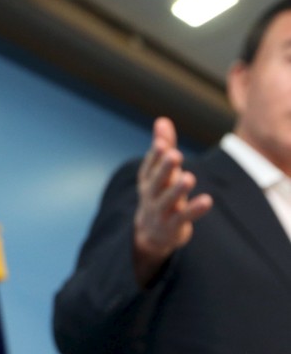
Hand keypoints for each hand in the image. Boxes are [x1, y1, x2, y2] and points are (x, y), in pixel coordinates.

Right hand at [132, 117, 212, 286]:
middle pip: (156, 182)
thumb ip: (162, 146)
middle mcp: (151, 195)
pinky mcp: (173, 226)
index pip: (149, 166)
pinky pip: (184, 218)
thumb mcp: (158, 171)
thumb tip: (162, 120)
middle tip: (175, 155)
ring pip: (168, 201)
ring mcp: (161, 212)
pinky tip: (207, 200)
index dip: (155, 156)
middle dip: (164, 169)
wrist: (151, 233)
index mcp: (147, 180)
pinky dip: (194, 210)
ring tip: (188, 178)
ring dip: (177, 190)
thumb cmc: (158, 194)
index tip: (163, 143)